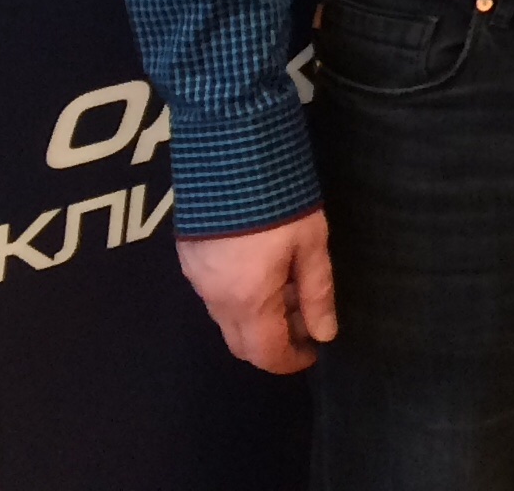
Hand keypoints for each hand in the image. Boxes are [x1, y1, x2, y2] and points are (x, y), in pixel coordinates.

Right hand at [178, 209, 336, 372]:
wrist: (230, 152)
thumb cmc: (280, 199)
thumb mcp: (310, 243)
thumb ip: (316, 292)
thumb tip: (325, 333)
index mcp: (248, 301)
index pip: (266, 354)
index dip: (290, 361)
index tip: (313, 351)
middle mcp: (215, 299)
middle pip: (240, 344)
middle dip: (272, 344)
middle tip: (302, 323)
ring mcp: (196, 279)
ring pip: (225, 320)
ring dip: (255, 320)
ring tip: (288, 291)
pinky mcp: (188, 258)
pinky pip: (213, 296)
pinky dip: (238, 298)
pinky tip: (261, 273)